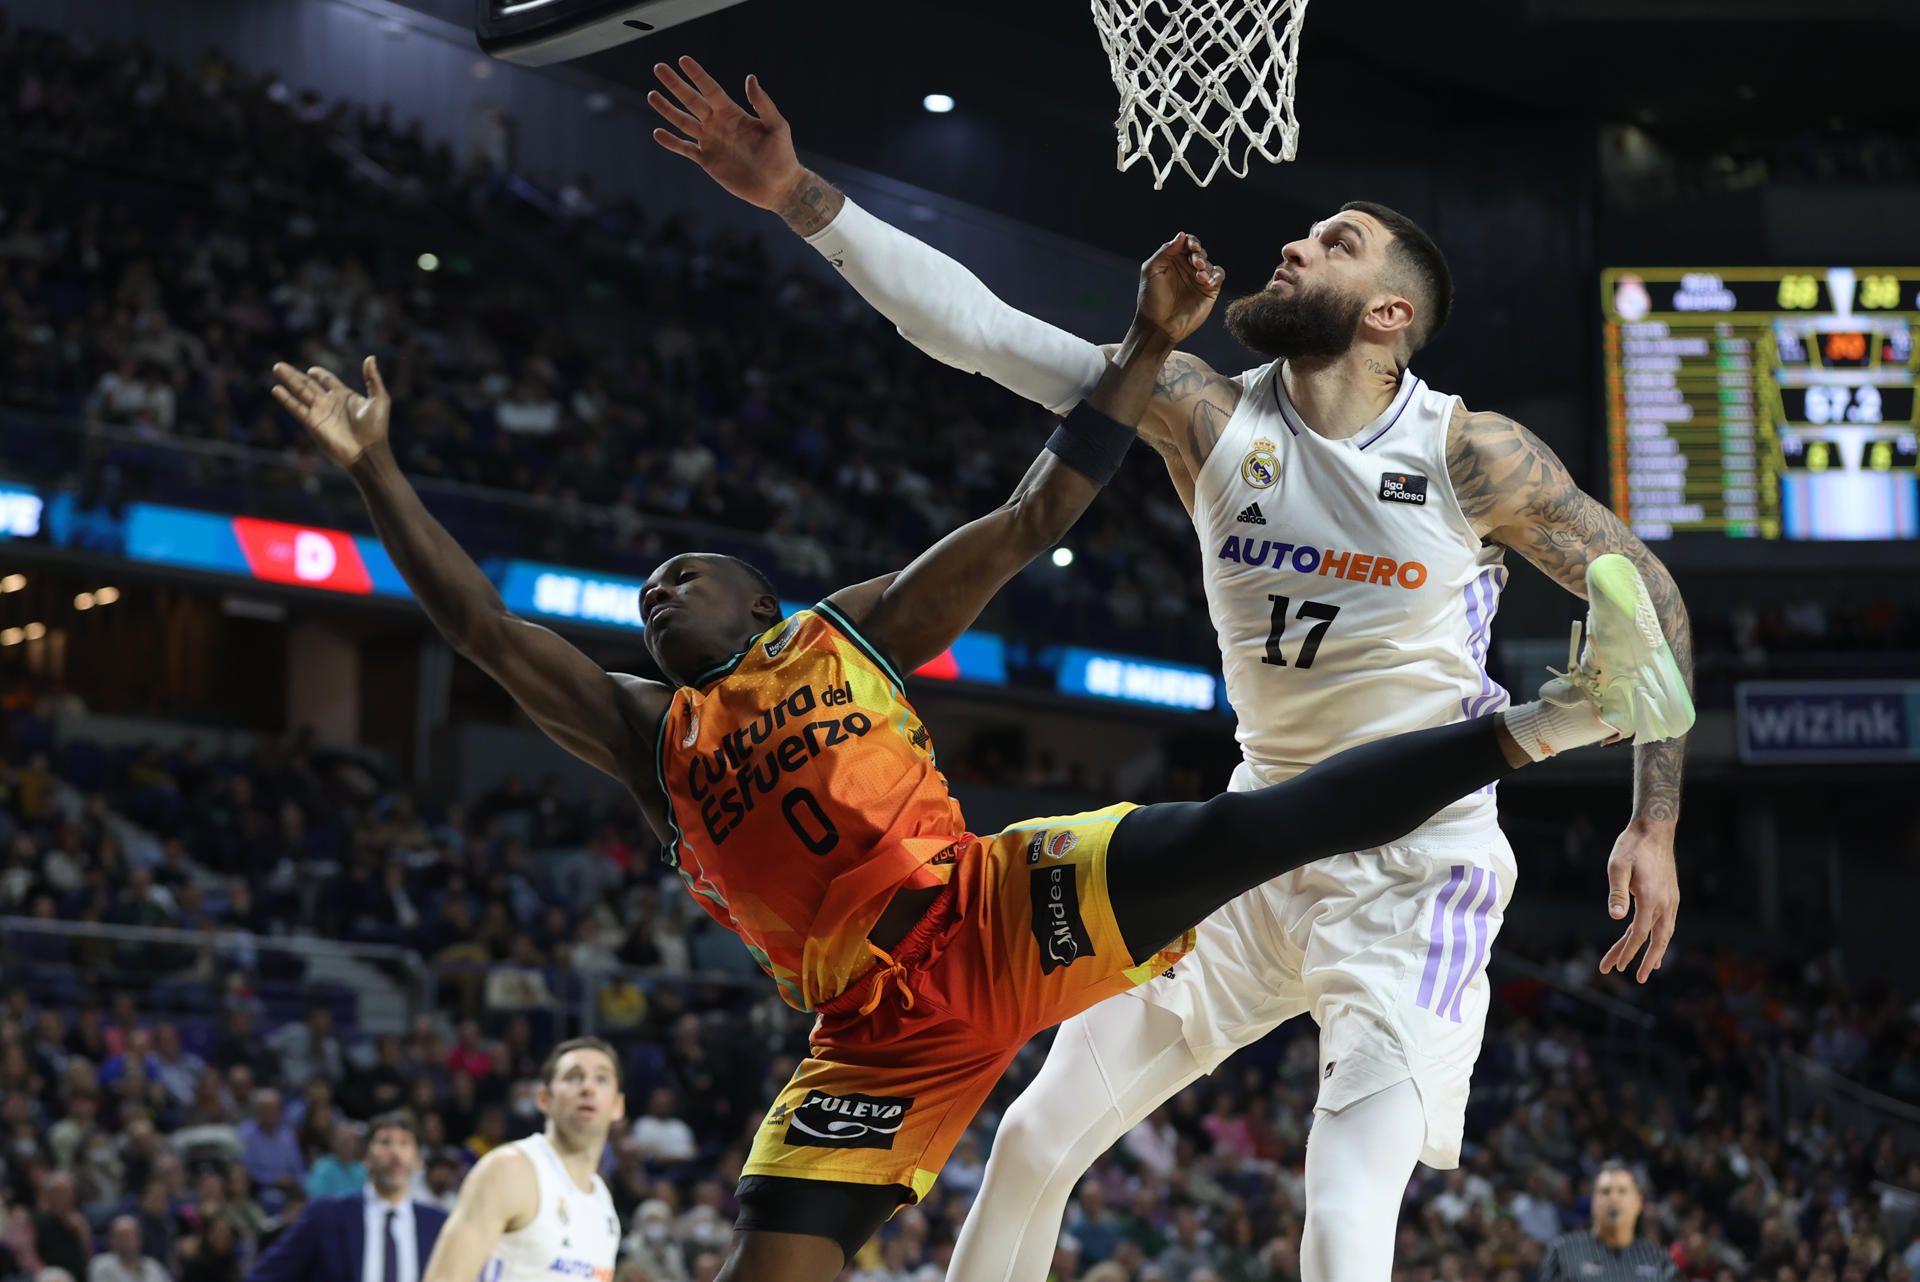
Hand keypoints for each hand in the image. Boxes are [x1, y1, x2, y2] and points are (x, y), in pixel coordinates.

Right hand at [270, 357, 390, 468]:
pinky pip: (297, 408)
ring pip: (300, 392)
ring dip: (288, 380)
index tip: (311, 370)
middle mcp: (329, 403)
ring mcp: (320, 412)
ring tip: (277, 368)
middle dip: (295, 375)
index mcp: (344, 396)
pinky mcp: (312, 423)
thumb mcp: (379, 399)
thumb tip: (371, 357)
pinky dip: (286, 399)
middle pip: (308, 384)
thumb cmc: (376, 428)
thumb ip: (373, 379)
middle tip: (280, 366)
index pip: (328, 380)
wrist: (367, 451)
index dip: (320, 374)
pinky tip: (276, 389)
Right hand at [648, 57, 803, 210]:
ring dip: (668, 109)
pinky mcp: (708, 161)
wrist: (779, 187)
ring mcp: (711, 142)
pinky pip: (685, 149)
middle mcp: (718, 124)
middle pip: (692, 100)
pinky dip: (671, 142)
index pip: (711, 89)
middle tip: (659, 68)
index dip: (697, 75)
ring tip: (652, 94)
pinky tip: (657, 132)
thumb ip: (763, 104)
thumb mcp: (777, 126)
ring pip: (683, 122)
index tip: (683, 60)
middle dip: (675, 85)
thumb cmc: (783, 155)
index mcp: (733, 113)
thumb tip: (750, 78)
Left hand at [1135, 233, 1224, 345]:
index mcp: (1172, 260)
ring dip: (1205, 265)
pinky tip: (1207, 281)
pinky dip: (1216, 274)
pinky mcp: (1209, 290)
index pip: (1186, 243)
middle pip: (1199, 251)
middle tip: (1195, 263)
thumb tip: (1181, 235)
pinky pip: (1218, 275)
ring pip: (1209, 263)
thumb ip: (1165, 252)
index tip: (1191, 246)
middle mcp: (1186, 268)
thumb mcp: (1152, 271)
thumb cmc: (1151, 299)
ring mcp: (1198, 279)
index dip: (1191, 241)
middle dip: (1199, 254)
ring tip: (1199, 276)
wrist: (1159, 325)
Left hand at [1598, 822, 1678, 982]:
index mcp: (1650, 898)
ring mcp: (1671, 900)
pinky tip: (1659, 945)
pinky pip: (1669, 924)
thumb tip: (1617, 919)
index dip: (1627, 952)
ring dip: (1656, 952)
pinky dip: (1662, 938)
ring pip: (1665, 934)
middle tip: (1638, 979)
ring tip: (1649, 970)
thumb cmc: (1631, 846)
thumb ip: (1617, 893)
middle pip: (1656, 940)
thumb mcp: (1617, 866)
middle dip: (1645, 960)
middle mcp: (1665, 903)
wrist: (1655, 829)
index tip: (1615, 966)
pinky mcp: (1672, 896)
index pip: (1638, 934)